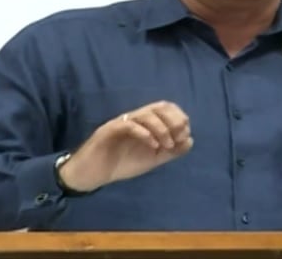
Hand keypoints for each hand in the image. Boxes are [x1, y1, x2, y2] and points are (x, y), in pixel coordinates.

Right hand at [57, 100, 193, 191]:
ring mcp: (121, 123)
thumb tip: (190, 141)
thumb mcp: (151, 159)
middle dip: (173, 119)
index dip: (179, 118)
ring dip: (161, 129)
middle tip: (179, 136)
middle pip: (158, 106)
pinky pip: (129, 125)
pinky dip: (145, 134)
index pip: (165, 108)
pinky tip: (153, 146)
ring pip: (145, 114)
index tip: (184, 136)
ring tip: (166, 145)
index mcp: (144, 123)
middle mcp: (134, 118)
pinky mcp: (109, 130)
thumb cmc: (119, 164)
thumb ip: (170, 151)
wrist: (91, 174)